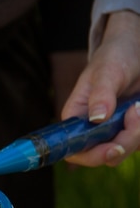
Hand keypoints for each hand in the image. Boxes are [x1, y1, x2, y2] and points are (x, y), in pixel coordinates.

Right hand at [62, 10, 139, 166]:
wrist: (135, 51)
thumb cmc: (114, 57)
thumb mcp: (107, 72)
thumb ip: (102, 94)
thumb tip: (96, 118)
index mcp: (76, 119)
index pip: (75, 150)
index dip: (92, 156)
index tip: (114, 147)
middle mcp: (92, 130)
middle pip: (106, 155)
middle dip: (126, 140)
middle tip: (137, 112)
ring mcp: (113, 132)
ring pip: (127, 149)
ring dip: (139, 132)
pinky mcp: (131, 130)